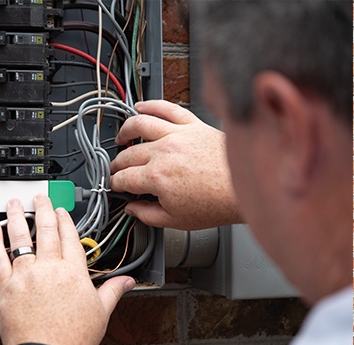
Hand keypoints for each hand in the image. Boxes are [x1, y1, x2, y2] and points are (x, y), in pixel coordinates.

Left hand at [0, 194, 134, 344]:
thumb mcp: (101, 312)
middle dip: (43, 209)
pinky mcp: (5, 285)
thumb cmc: (72, 338)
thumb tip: (128, 281)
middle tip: (40, 198)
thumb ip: (113, 290)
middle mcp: (49, 267)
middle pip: (46, 229)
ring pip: (20, 236)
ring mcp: (26, 274)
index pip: (70, 235)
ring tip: (14, 203)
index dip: (65, 219)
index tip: (61, 211)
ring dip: (17, 216)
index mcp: (73, 271)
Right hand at [110, 100, 241, 229]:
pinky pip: (166, 108)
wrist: (247, 187)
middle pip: (128, 154)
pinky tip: (140, 107)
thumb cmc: (218, 203)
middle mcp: (164, 152)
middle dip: (116, 164)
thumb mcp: (177, 221)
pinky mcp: (193, 124)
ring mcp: (178, 134)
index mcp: (157, 177)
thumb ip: (147, 215)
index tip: (115, 186)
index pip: (123, 178)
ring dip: (125, 131)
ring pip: (139, 124)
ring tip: (122, 138)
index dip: (115, 184)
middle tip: (116, 169)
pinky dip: (150, 105)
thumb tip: (132, 209)